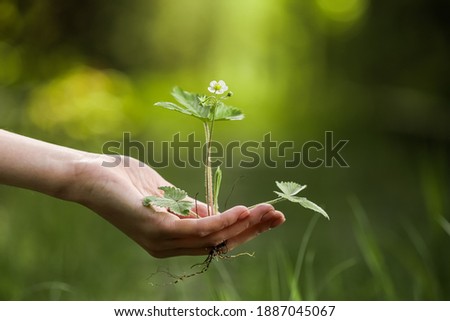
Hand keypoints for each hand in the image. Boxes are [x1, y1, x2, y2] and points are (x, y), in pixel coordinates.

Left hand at [72, 154, 284, 257]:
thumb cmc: (127, 182)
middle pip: (220, 242)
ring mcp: (163, 241)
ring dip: (243, 225)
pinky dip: (222, 221)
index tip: (268, 214)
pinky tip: (240, 211)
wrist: (92, 175)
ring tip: (266, 212)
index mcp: (173, 236)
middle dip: (252, 229)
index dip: (244, 228)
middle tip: (278, 215)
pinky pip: (197, 229)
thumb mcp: (168, 195)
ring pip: (213, 238)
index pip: (216, 237)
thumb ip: (191, 207)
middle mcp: (170, 245)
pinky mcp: (157, 231)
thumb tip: (219, 213)